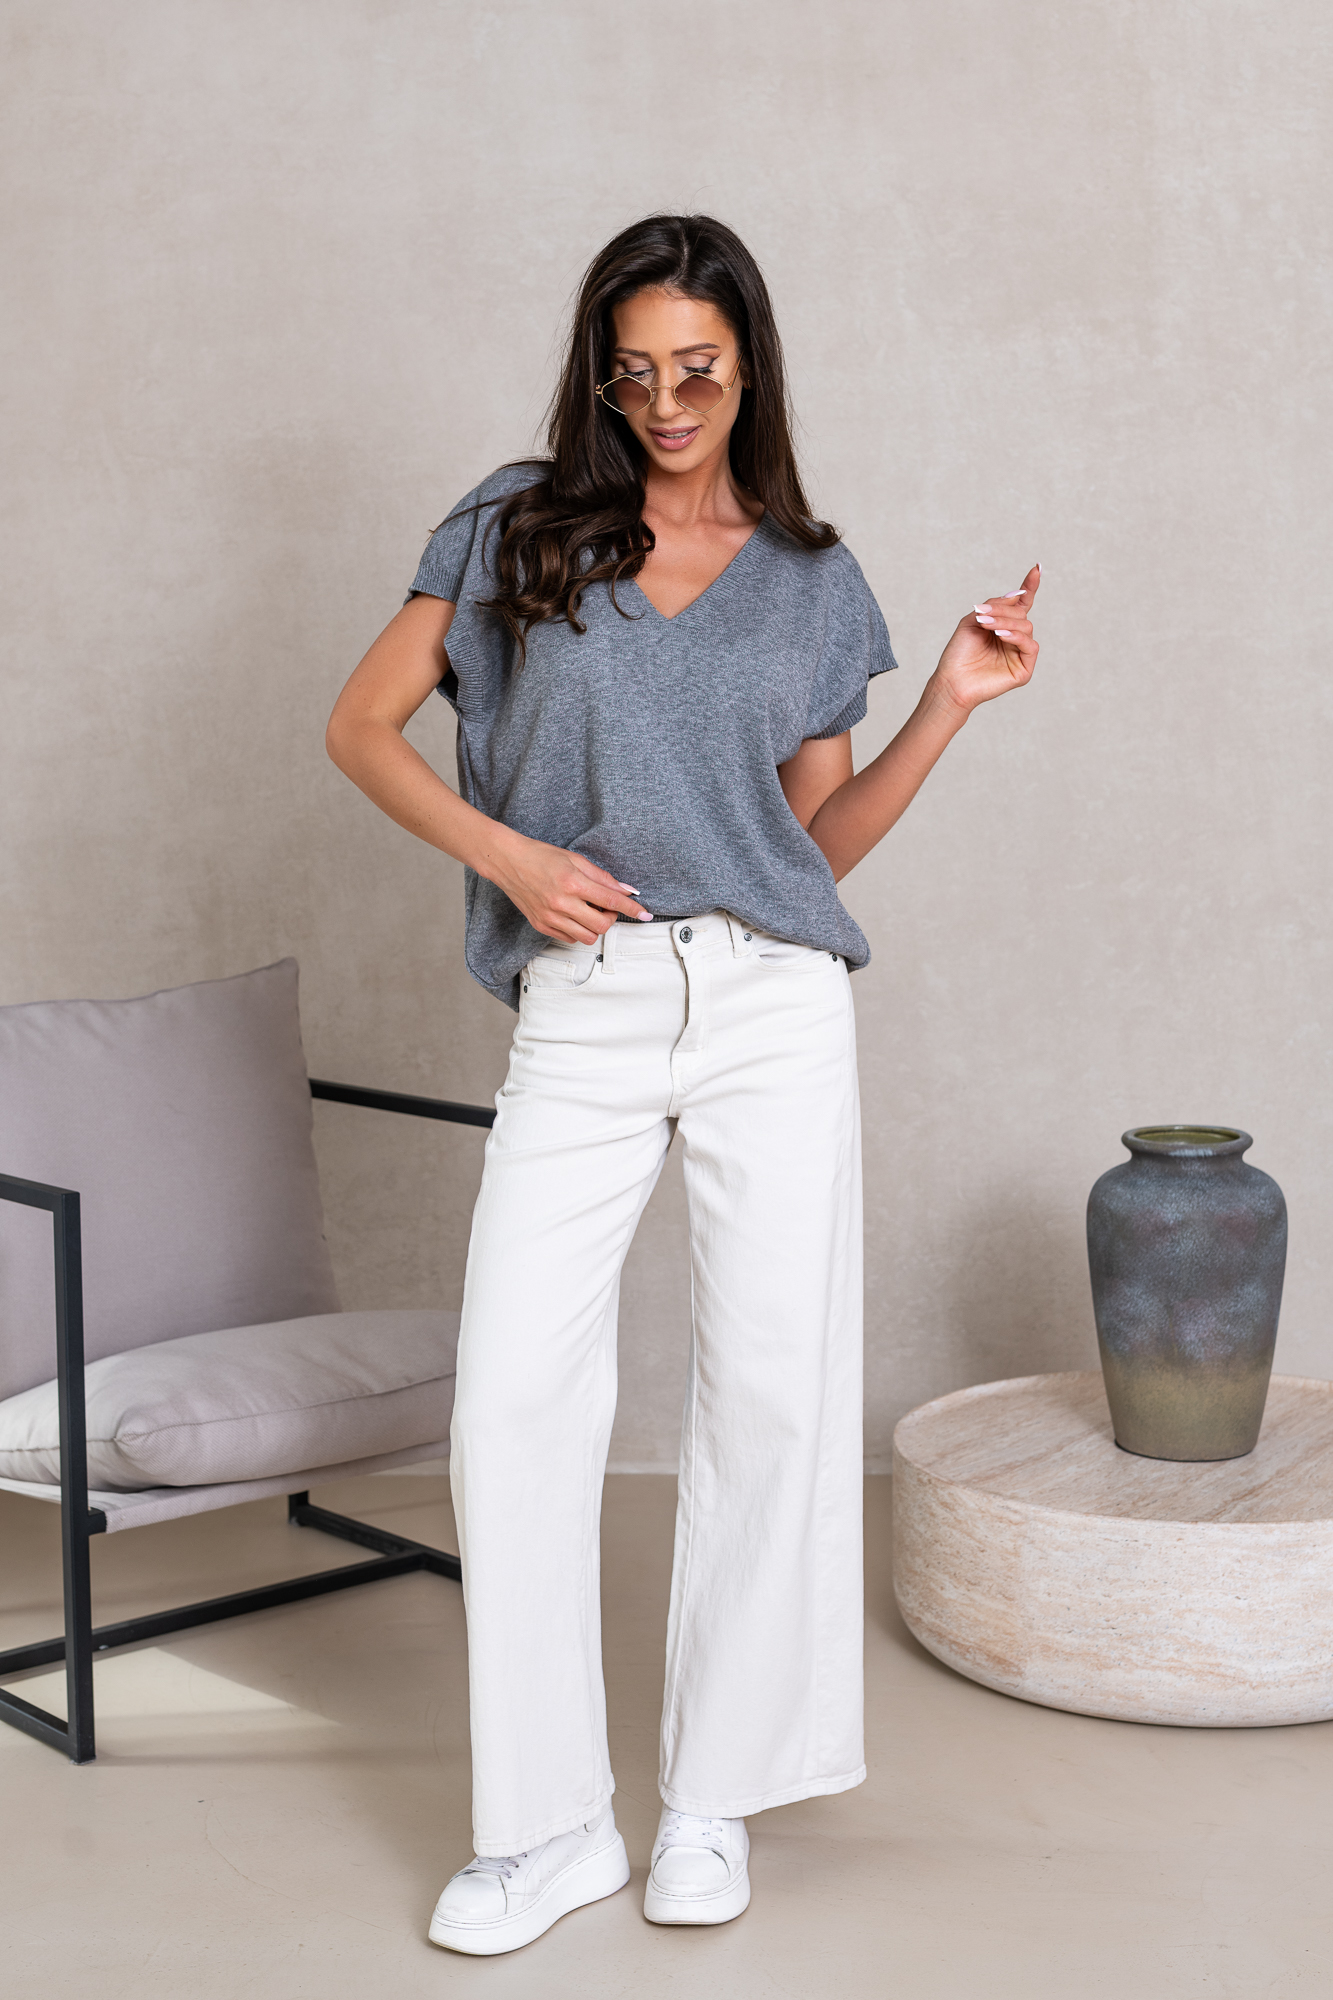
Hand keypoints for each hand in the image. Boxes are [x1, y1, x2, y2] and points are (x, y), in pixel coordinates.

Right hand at [489, 832, 652, 942]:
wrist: (508, 862)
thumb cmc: (541, 856)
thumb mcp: (575, 860)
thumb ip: (603, 878)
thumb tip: (626, 890)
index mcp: (572, 883)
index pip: (611, 901)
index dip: (632, 909)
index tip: (645, 914)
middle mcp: (561, 903)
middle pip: (601, 925)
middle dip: (610, 918)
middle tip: (606, 907)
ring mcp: (550, 917)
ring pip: (586, 937)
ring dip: (595, 926)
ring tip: (588, 910)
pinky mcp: (541, 926)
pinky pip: (569, 938)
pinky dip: (578, 930)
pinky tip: (573, 915)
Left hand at [930, 564, 1041, 718]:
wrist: (952, 680)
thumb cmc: (959, 653)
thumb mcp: (973, 621)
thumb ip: (995, 606)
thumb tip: (1018, 595)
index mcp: (1003, 626)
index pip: (1021, 604)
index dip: (1029, 587)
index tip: (1036, 568)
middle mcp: (1014, 638)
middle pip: (1021, 614)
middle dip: (1003, 611)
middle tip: (983, 616)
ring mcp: (1020, 654)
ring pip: (1026, 626)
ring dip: (1006, 623)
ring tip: (988, 627)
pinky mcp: (1024, 669)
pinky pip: (1030, 646)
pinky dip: (1016, 636)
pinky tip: (1001, 635)